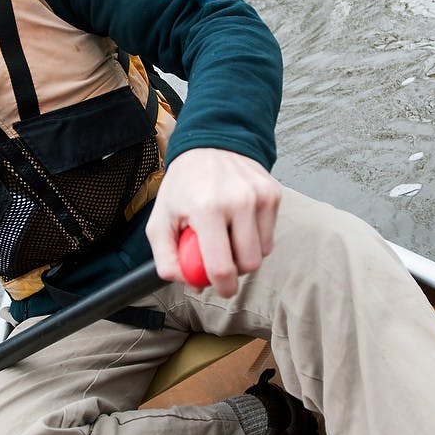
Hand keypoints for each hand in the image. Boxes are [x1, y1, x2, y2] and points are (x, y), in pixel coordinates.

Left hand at [146, 148, 281, 296]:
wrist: (210, 145)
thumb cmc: (184, 185)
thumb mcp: (160, 219)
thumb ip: (166, 258)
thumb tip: (188, 282)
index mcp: (206, 208)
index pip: (222, 265)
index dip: (222, 287)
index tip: (220, 289)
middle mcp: (238, 200)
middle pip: (249, 263)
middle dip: (236, 271)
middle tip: (222, 262)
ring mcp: (259, 195)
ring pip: (263, 251)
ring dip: (246, 253)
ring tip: (228, 236)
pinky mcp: (273, 193)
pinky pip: (270, 234)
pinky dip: (256, 237)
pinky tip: (239, 222)